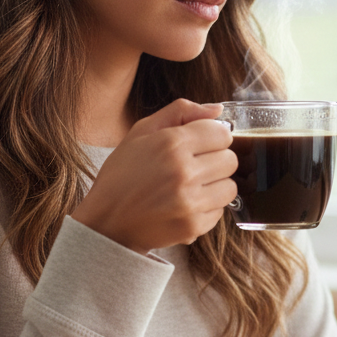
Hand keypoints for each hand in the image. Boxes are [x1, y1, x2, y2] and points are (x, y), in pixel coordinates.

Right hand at [71, 99, 236, 252]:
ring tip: (192, 187)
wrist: (106, 222)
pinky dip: (207, 208)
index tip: (199, 145)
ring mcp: (190, 202)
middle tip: (194, 167)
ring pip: (230, 187)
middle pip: (230, 160)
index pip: (222, 134)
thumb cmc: (123, 174)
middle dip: (215, 161)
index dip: (212, 138)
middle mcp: (184, 172)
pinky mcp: (193, 226)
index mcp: (172, 143)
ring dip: (216, 186)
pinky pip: (220, 211)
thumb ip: (181, 112)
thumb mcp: (141, 132)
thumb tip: (218, 110)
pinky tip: (186, 205)